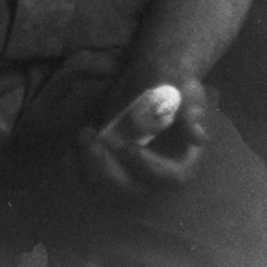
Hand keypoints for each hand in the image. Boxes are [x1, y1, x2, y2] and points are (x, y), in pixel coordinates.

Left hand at [76, 78, 208, 195]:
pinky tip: (68, 151)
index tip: (130, 148)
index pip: (172, 178)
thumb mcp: (182, 88)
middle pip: (135, 190)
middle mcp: (157, 172)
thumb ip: (188, 111)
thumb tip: (198, 137)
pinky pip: (91, 177)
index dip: (150, 168)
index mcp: (184, 158)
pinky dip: (76, 168)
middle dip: (109, 171)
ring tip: (82, 136)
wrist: (150, 76)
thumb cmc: (171, 81)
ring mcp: (131, 170)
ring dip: (90, 169)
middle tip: (92, 142)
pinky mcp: (110, 163)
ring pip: (109, 189)